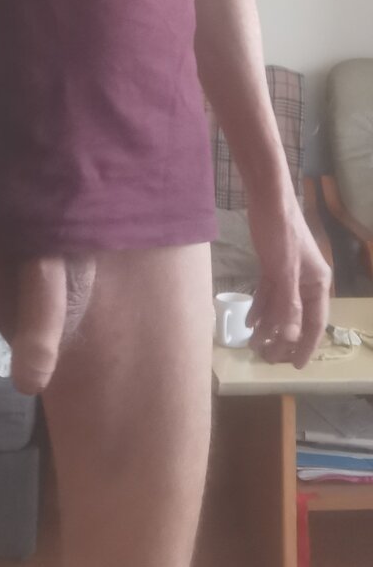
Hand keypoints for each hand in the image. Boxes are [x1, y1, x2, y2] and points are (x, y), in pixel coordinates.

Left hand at [245, 197, 332, 368]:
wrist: (267, 199)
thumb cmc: (281, 233)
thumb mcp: (284, 271)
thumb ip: (288, 305)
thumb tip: (291, 338)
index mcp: (318, 283)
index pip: (314, 323)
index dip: (306, 346)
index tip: (295, 366)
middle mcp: (306, 281)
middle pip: (297, 318)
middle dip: (283, 339)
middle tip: (267, 358)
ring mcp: (289, 274)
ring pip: (280, 307)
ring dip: (268, 326)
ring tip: (254, 345)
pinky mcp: (273, 266)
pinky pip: (268, 294)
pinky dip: (260, 308)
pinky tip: (249, 322)